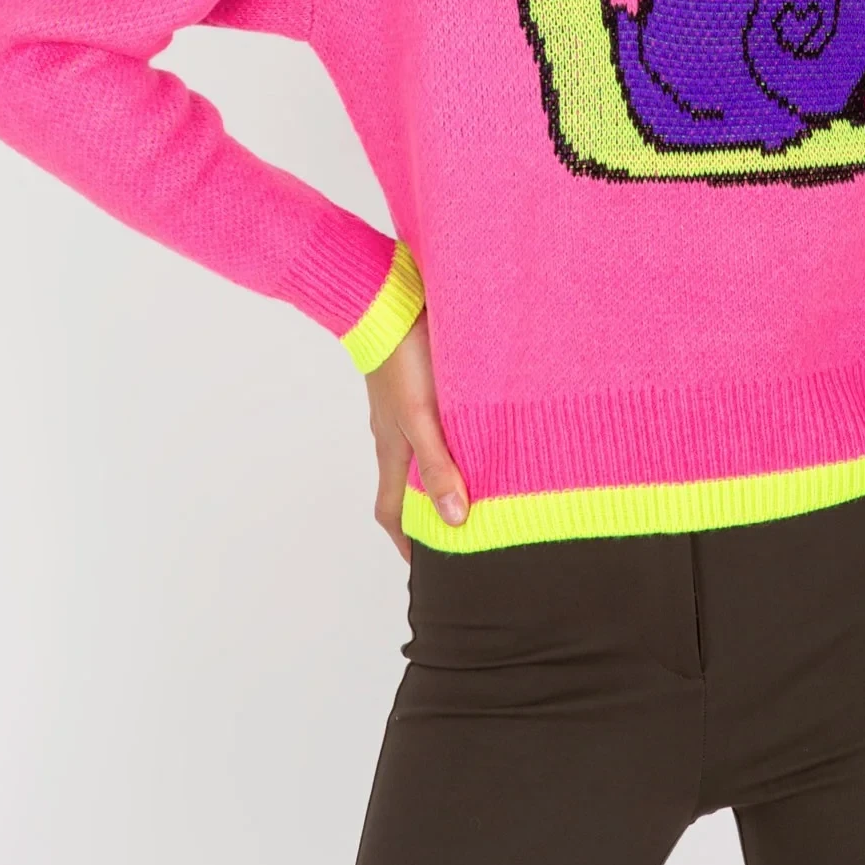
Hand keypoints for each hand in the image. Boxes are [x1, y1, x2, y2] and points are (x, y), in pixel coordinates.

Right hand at [364, 310, 468, 561]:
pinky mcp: (417, 382)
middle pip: (407, 485)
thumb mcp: (421, 418)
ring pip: (421, 452)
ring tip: (475, 482)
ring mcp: (402, 408)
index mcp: (391, 449)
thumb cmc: (401, 357)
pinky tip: (473, 429)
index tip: (426, 566)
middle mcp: (394, 433)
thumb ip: (437, 466)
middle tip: (460, 529)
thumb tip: (455, 518)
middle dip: (427, 512)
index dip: (406, 542)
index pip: (392, 511)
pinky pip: (432, 422)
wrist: (388, 298)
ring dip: (441, 472)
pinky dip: (449, 436)